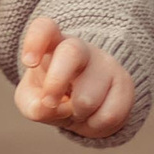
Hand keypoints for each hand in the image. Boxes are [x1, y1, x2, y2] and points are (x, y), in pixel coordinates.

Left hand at [15, 17, 134, 138]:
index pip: (44, 28)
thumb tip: (47, 107)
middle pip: (71, 52)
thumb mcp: (33, 101)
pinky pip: (110, 115)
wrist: (88, 107)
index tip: (29, 62)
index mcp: (53, 44)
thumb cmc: (54, 95)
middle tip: (49, 102)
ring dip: (76, 114)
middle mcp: (80, 49)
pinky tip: (92, 117)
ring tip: (76, 111)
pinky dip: (95, 126)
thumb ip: (32, 105)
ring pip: (88, 98)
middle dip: (56, 82)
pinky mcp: (124, 83)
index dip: (35, 41)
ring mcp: (105, 64)